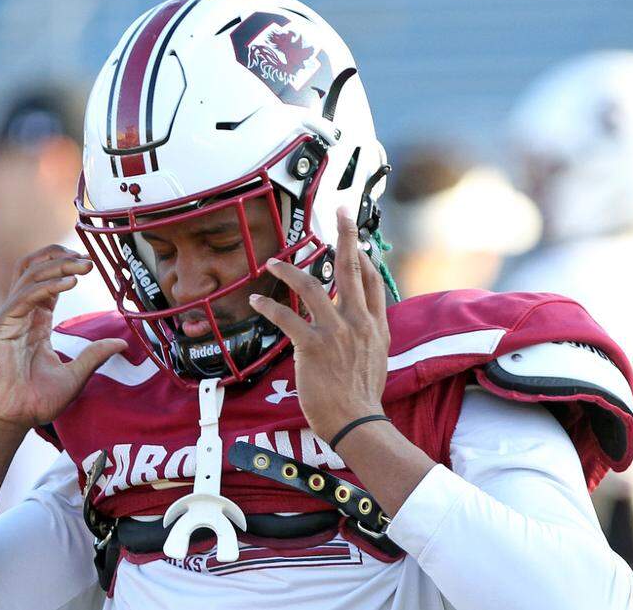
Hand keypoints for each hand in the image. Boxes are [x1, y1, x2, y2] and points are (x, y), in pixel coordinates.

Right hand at [0, 244, 126, 431]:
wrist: (12, 419)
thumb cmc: (36, 400)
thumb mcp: (75, 376)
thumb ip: (94, 356)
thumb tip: (122, 344)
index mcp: (36, 320)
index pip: (48, 280)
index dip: (67, 265)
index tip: (91, 261)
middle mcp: (21, 313)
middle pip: (36, 269)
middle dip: (61, 258)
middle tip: (89, 259)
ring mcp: (9, 317)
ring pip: (29, 276)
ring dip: (57, 265)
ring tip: (83, 265)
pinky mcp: (1, 326)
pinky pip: (23, 297)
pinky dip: (47, 286)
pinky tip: (68, 283)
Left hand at [249, 207, 389, 440]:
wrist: (357, 422)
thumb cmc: (362, 397)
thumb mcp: (375, 359)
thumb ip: (368, 336)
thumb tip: (360, 324)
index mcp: (375, 326)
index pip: (371, 281)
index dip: (363, 256)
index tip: (355, 240)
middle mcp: (358, 322)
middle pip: (351, 269)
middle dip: (346, 235)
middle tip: (340, 210)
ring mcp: (336, 332)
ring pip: (311, 285)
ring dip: (288, 269)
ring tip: (271, 262)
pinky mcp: (312, 345)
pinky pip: (287, 316)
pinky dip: (269, 306)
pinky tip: (256, 301)